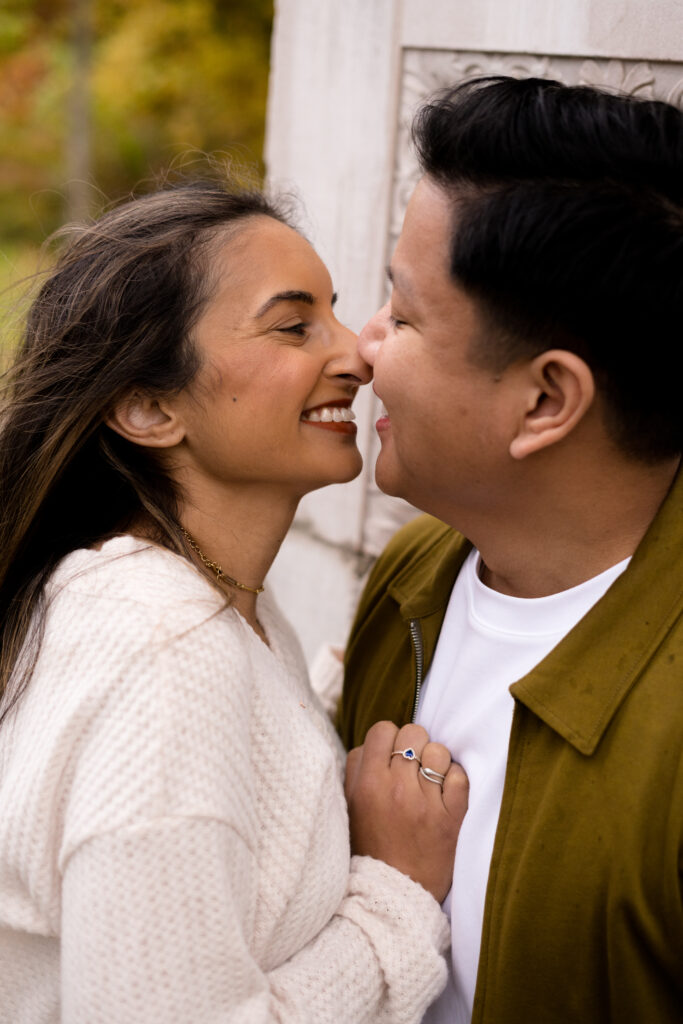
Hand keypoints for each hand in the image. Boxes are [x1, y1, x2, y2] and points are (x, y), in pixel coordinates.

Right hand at [344, 721, 467, 902]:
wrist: (394, 896)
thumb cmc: (370, 849)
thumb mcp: (349, 808)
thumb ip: (356, 770)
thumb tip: (374, 744)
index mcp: (368, 784)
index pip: (383, 729)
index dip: (388, 738)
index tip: (391, 755)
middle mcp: (397, 788)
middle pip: (413, 732)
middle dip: (414, 745)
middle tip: (411, 768)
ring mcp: (427, 802)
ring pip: (439, 751)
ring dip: (435, 763)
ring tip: (429, 782)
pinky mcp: (453, 817)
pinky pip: (460, 775)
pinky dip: (454, 781)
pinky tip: (444, 796)